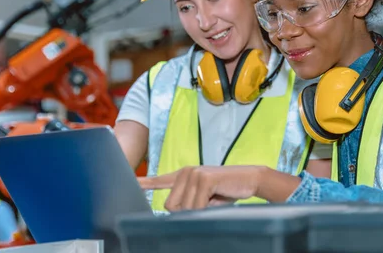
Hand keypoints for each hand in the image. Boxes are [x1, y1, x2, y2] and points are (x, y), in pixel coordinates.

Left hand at [138, 165, 264, 210]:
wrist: (249, 179)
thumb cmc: (226, 190)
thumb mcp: (203, 197)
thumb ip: (188, 201)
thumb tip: (175, 212)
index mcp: (184, 175)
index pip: (160, 180)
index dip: (146, 183)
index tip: (133, 183)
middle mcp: (186, 172)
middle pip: (170, 206)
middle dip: (186, 212)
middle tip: (205, 203)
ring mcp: (194, 174)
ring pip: (183, 209)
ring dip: (199, 211)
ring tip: (214, 198)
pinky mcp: (204, 179)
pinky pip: (197, 207)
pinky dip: (207, 209)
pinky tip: (218, 196)